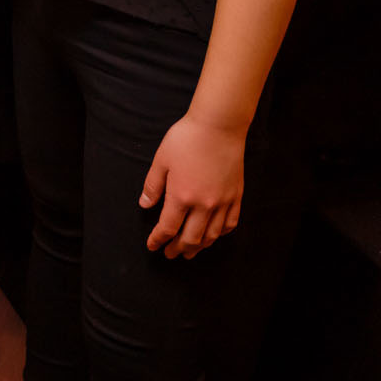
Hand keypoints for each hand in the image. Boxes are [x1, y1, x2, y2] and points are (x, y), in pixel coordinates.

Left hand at [141, 115, 245, 258]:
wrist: (218, 125)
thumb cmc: (187, 139)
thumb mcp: (161, 160)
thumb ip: (152, 185)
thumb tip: (144, 205)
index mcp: (181, 196)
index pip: (168, 228)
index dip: (158, 240)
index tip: (153, 246)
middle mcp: (203, 204)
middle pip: (190, 238)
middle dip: (178, 249)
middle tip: (170, 254)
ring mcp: (222, 201)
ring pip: (211, 235)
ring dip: (199, 247)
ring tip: (191, 252)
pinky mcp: (236, 195)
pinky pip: (230, 223)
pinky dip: (221, 233)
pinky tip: (214, 235)